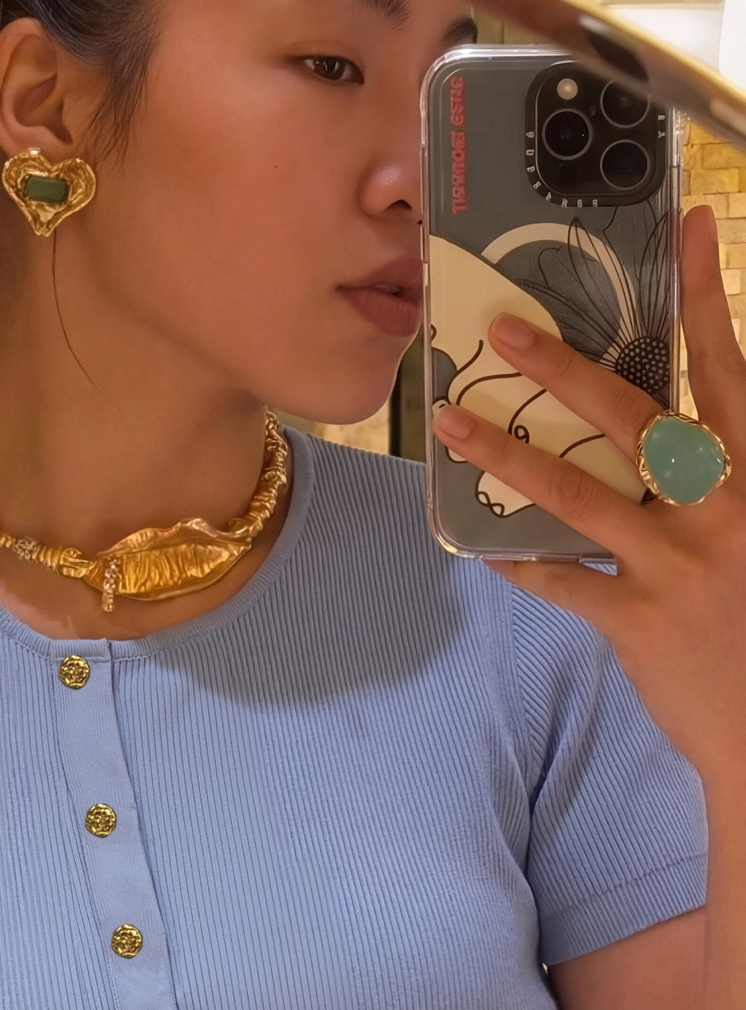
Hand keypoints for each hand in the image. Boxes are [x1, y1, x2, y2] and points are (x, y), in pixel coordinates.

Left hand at [429, 203, 745, 790]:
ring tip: (454, 420)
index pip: (732, 370)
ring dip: (510, 454)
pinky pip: (565, 582)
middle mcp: (723, 506)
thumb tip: (690, 429)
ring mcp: (677, 565)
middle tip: (504, 326)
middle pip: (636, 417)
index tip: (684, 226)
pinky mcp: (640, 622)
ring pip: (580, 494)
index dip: (706, 297)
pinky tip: (480, 546)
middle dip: (566, 367)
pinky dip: (522, 563)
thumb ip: (736, 473)